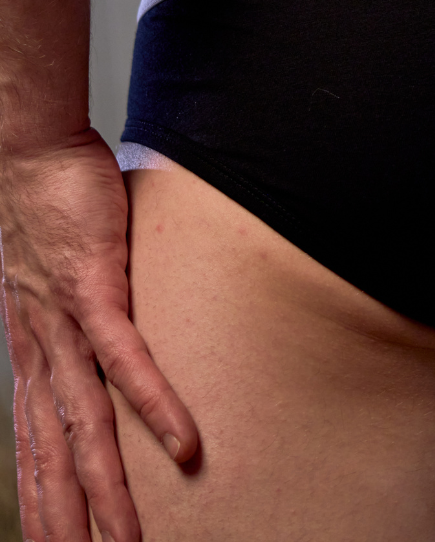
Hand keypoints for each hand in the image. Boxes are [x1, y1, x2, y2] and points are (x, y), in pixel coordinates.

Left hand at [0, 130, 197, 541]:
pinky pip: (127, 360)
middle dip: (69, 519)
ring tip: (132, 540)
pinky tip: (182, 442)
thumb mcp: (60, 277)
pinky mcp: (95, 291)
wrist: (31, 154)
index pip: (35, 444)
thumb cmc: (54, 207)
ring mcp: (65, 324)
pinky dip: (155, 405)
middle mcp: (42, 350)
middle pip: (55, 455)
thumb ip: (84, 312)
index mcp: (34, 351)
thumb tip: (112, 328)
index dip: (42, 500)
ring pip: (86, 425)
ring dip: (110, 489)